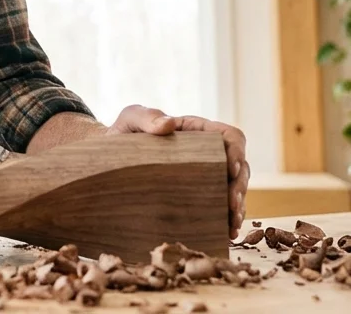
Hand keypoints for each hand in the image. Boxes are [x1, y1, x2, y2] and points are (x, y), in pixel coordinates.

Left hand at [106, 105, 249, 238]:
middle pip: (240, 167)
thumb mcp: (131, 119)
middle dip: (240, 186)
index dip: (237, 151)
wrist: (110, 158)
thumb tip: (169, 124)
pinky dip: (228, 219)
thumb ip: (146, 117)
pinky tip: (227, 232)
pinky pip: (221, 206)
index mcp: (198, 132)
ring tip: (232, 224)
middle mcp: (208, 154)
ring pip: (235, 189)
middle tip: (232, 205)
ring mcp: (205, 176)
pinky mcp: (198, 195)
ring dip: (238, 206)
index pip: (230, 136)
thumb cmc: (123, 134)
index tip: (231, 169)